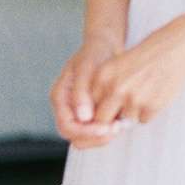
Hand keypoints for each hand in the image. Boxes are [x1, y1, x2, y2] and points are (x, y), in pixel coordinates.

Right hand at [50, 33, 124, 149]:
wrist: (105, 46)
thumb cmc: (94, 53)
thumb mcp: (87, 67)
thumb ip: (82, 91)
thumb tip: (83, 117)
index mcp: (60, 98)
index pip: (67, 127)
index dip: (84, 132)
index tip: (104, 128)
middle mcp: (68, 108)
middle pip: (75, 137)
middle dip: (95, 138)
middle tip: (116, 130)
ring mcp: (80, 111)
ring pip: (88, 136)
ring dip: (104, 136)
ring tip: (121, 125)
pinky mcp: (94, 111)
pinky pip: (99, 129)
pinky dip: (110, 129)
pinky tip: (123, 121)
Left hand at [89, 15, 184, 130]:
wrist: (176, 47)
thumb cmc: (148, 55)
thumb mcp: (118, 65)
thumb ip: (105, 87)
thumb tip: (99, 115)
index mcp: (103, 76)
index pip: (91, 105)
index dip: (100, 108)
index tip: (110, 105)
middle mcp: (115, 88)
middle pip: (103, 119)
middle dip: (112, 118)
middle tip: (125, 108)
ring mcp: (134, 99)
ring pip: (126, 120)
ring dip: (134, 112)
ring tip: (146, 93)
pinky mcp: (152, 106)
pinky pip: (144, 120)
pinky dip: (149, 112)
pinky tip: (156, 94)